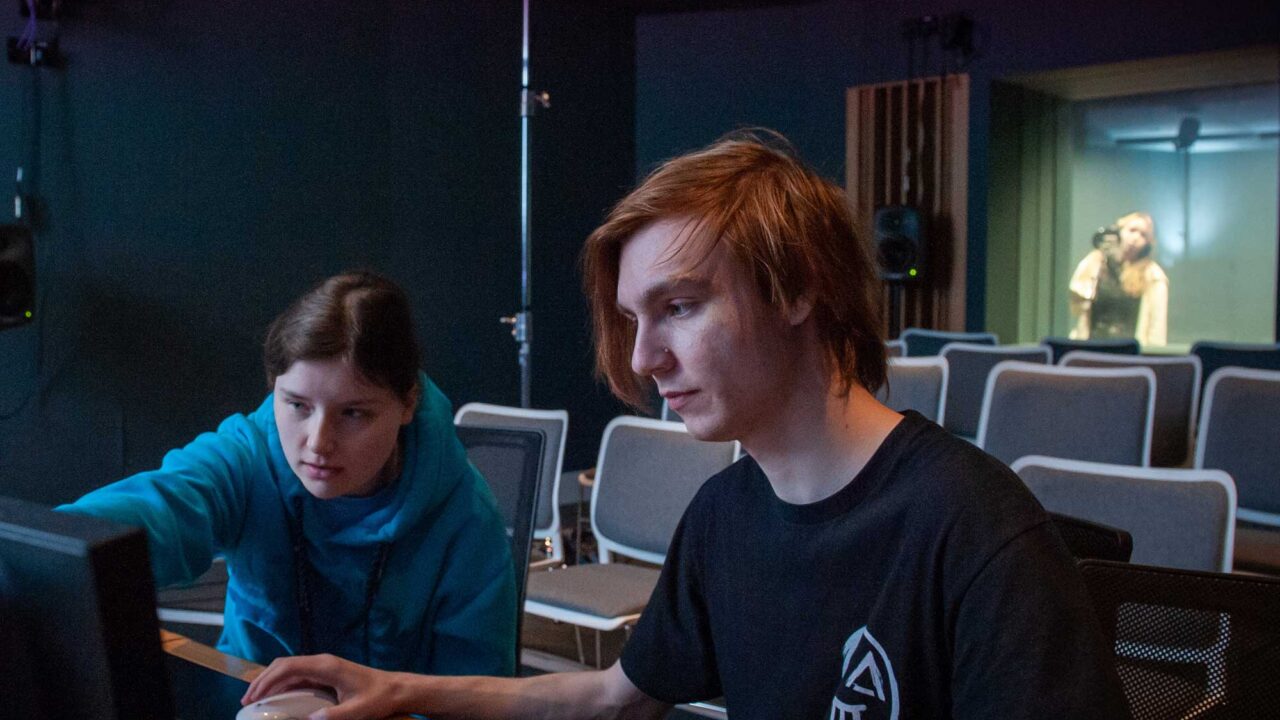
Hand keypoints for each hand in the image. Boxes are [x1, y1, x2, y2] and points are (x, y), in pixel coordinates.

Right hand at [242, 653, 408, 719]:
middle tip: (247, 701)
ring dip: (271, 682)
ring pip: (289, 669)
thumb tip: (308, 719)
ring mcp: (324, 667)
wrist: (395, 689)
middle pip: (284, 665)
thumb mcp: (357, 711)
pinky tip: (275, 699)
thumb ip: (333, 716)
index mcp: (326, 666)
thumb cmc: (378, 698)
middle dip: (263, 680)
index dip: (267, 680)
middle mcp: (322, 662)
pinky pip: (298, 676)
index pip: (289, 667)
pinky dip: (283, 685)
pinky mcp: (326, 674)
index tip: (253, 695)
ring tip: (255, 700)